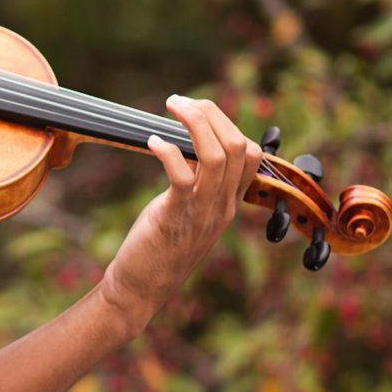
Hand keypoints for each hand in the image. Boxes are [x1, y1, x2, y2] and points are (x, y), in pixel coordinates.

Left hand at [99, 94, 262, 336]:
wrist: (140, 289)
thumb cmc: (156, 247)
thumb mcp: (183, 211)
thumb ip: (193, 183)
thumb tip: (182, 146)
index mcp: (227, 203)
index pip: (250, 154)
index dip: (226, 123)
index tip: (197, 110)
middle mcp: (222, 206)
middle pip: (238, 146)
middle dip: (211, 114)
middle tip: (180, 101)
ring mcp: (202, 212)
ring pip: (218, 155)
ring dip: (194, 122)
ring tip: (172, 106)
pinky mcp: (175, 217)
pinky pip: (182, 176)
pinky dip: (168, 151)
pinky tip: (150, 141)